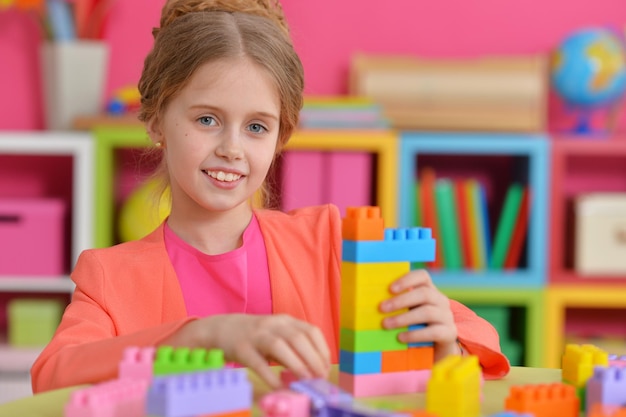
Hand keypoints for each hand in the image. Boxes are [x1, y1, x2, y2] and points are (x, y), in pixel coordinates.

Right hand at [170, 314, 330, 388]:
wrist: (221, 328)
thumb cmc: (256, 336)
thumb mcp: (277, 335)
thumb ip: (294, 349)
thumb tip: (314, 371)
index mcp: (286, 320)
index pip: (311, 331)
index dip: (322, 350)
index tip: (326, 368)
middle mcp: (273, 324)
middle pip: (298, 338)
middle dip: (313, 359)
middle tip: (319, 378)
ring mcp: (256, 335)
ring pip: (280, 346)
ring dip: (296, 364)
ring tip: (305, 380)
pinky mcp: (242, 348)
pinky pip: (258, 362)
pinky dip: (270, 375)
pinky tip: (279, 386)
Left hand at [379, 269, 459, 360]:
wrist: (437, 348)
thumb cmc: (416, 327)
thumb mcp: (408, 312)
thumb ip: (397, 306)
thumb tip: (374, 304)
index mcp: (430, 290)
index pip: (423, 276)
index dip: (407, 280)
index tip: (390, 289)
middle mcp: (441, 300)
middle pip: (424, 293)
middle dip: (401, 300)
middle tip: (382, 308)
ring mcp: (447, 316)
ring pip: (428, 312)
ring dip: (404, 318)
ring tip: (386, 324)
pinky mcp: (450, 333)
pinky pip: (433, 332)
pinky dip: (415, 335)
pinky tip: (401, 338)